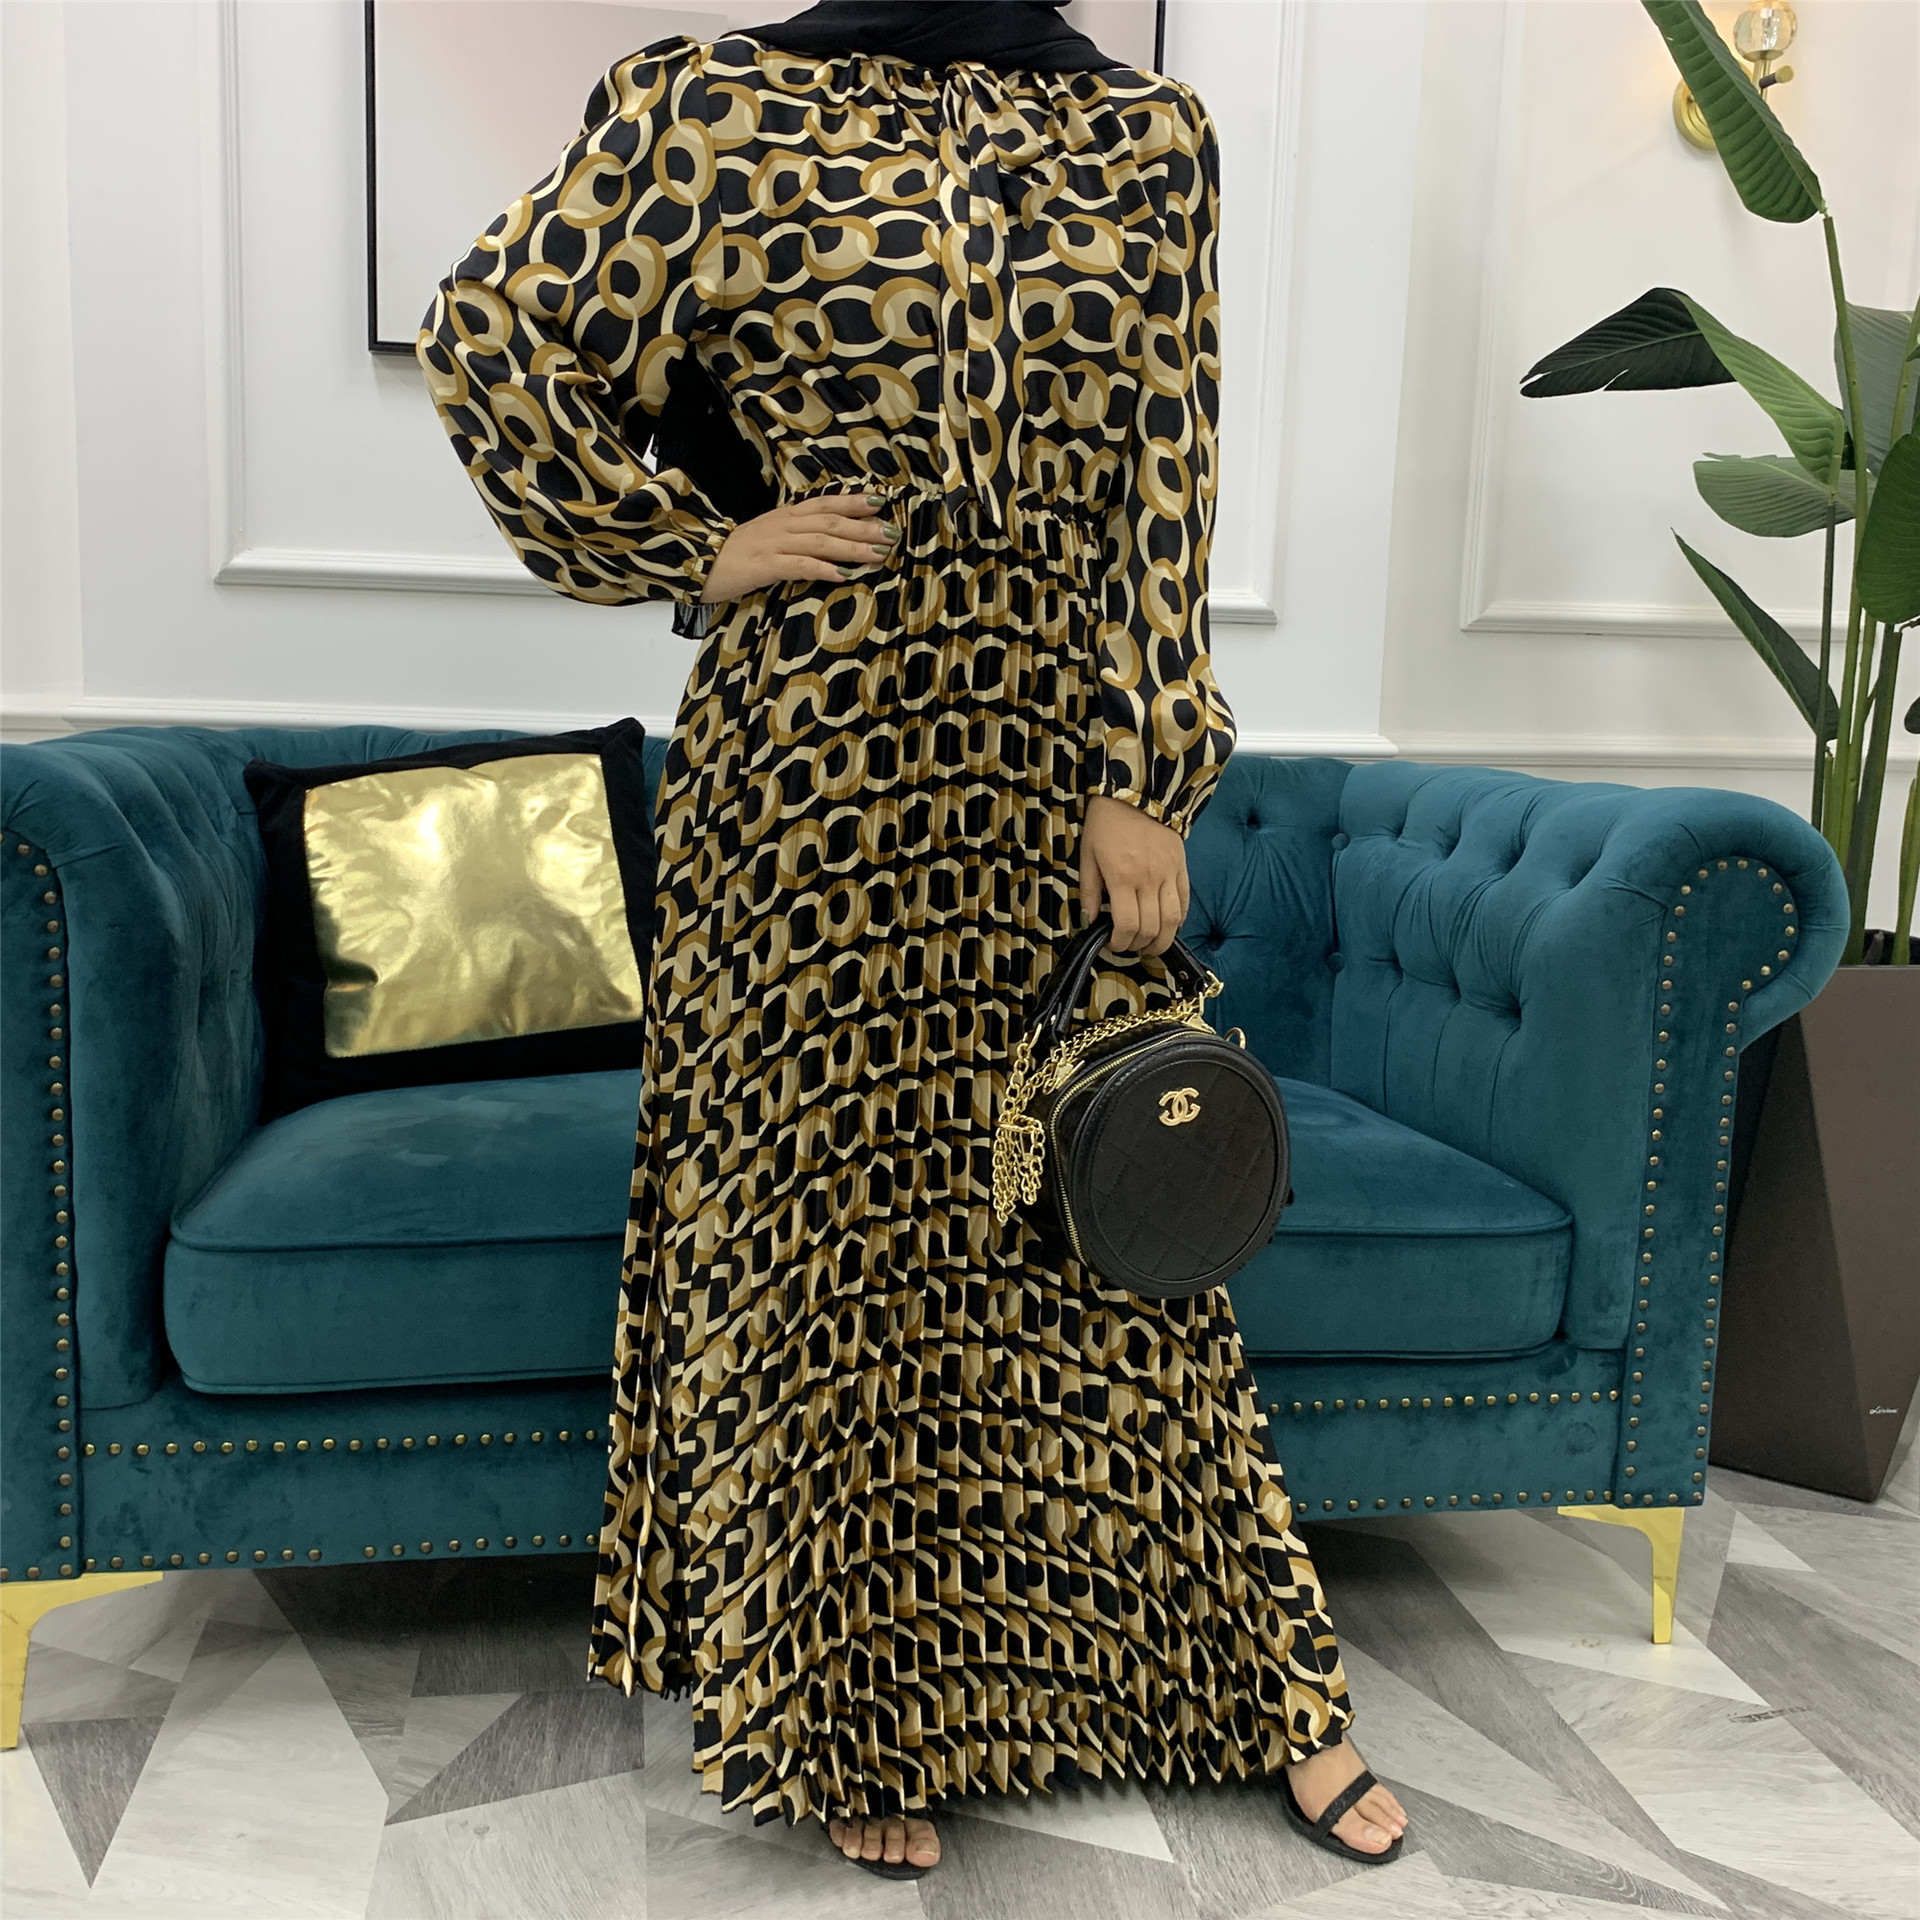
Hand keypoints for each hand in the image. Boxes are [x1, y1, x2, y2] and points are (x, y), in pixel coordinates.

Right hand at [700, 492, 896, 602]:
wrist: (698, 564)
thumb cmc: (736, 555)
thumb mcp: (769, 537)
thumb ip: (796, 536)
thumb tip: (831, 542)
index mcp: (785, 516)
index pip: (824, 503)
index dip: (853, 502)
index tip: (882, 503)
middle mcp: (782, 525)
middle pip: (829, 521)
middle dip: (863, 527)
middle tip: (892, 533)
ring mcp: (772, 544)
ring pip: (819, 541)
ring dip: (851, 547)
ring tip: (878, 554)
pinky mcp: (762, 566)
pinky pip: (797, 565)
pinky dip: (821, 568)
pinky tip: (842, 574)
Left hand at [1080, 795, 1188, 954]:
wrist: (1137, 792)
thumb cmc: (1105, 823)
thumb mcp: (1087, 855)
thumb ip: (1088, 891)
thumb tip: (1087, 921)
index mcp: (1122, 876)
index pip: (1127, 925)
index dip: (1119, 943)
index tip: (1112, 944)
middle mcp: (1149, 878)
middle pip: (1151, 928)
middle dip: (1138, 945)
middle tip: (1128, 946)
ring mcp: (1169, 874)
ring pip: (1173, 920)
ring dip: (1162, 940)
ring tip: (1149, 945)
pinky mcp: (1182, 867)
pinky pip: (1185, 902)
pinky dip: (1179, 920)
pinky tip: (1167, 926)